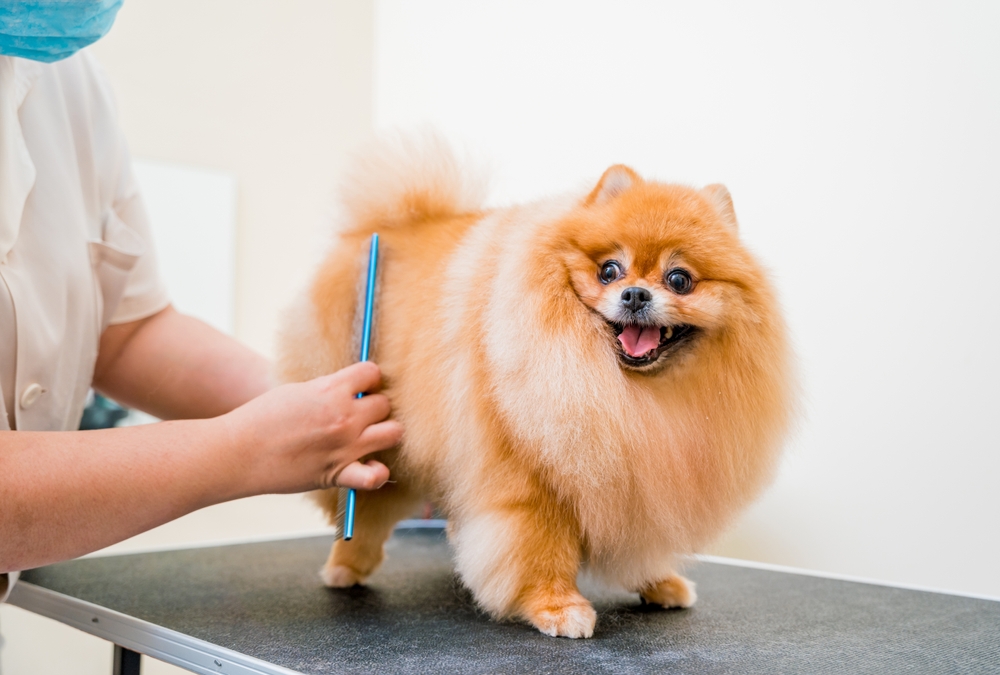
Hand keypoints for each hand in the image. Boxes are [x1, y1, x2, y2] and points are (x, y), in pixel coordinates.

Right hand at [225, 362, 400, 494]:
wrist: (238, 453)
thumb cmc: (261, 419)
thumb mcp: (297, 391)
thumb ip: (328, 389)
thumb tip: (350, 389)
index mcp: (331, 390)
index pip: (372, 372)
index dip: (369, 378)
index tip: (361, 385)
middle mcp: (344, 417)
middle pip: (385, 404)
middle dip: (375, 405)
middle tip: (361, 413)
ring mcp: (345, 446)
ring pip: (393, 433)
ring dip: (385, 432)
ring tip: (370, 434)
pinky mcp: (338, 473)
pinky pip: (375, 476)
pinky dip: (378, 473)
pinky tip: (370, 465)